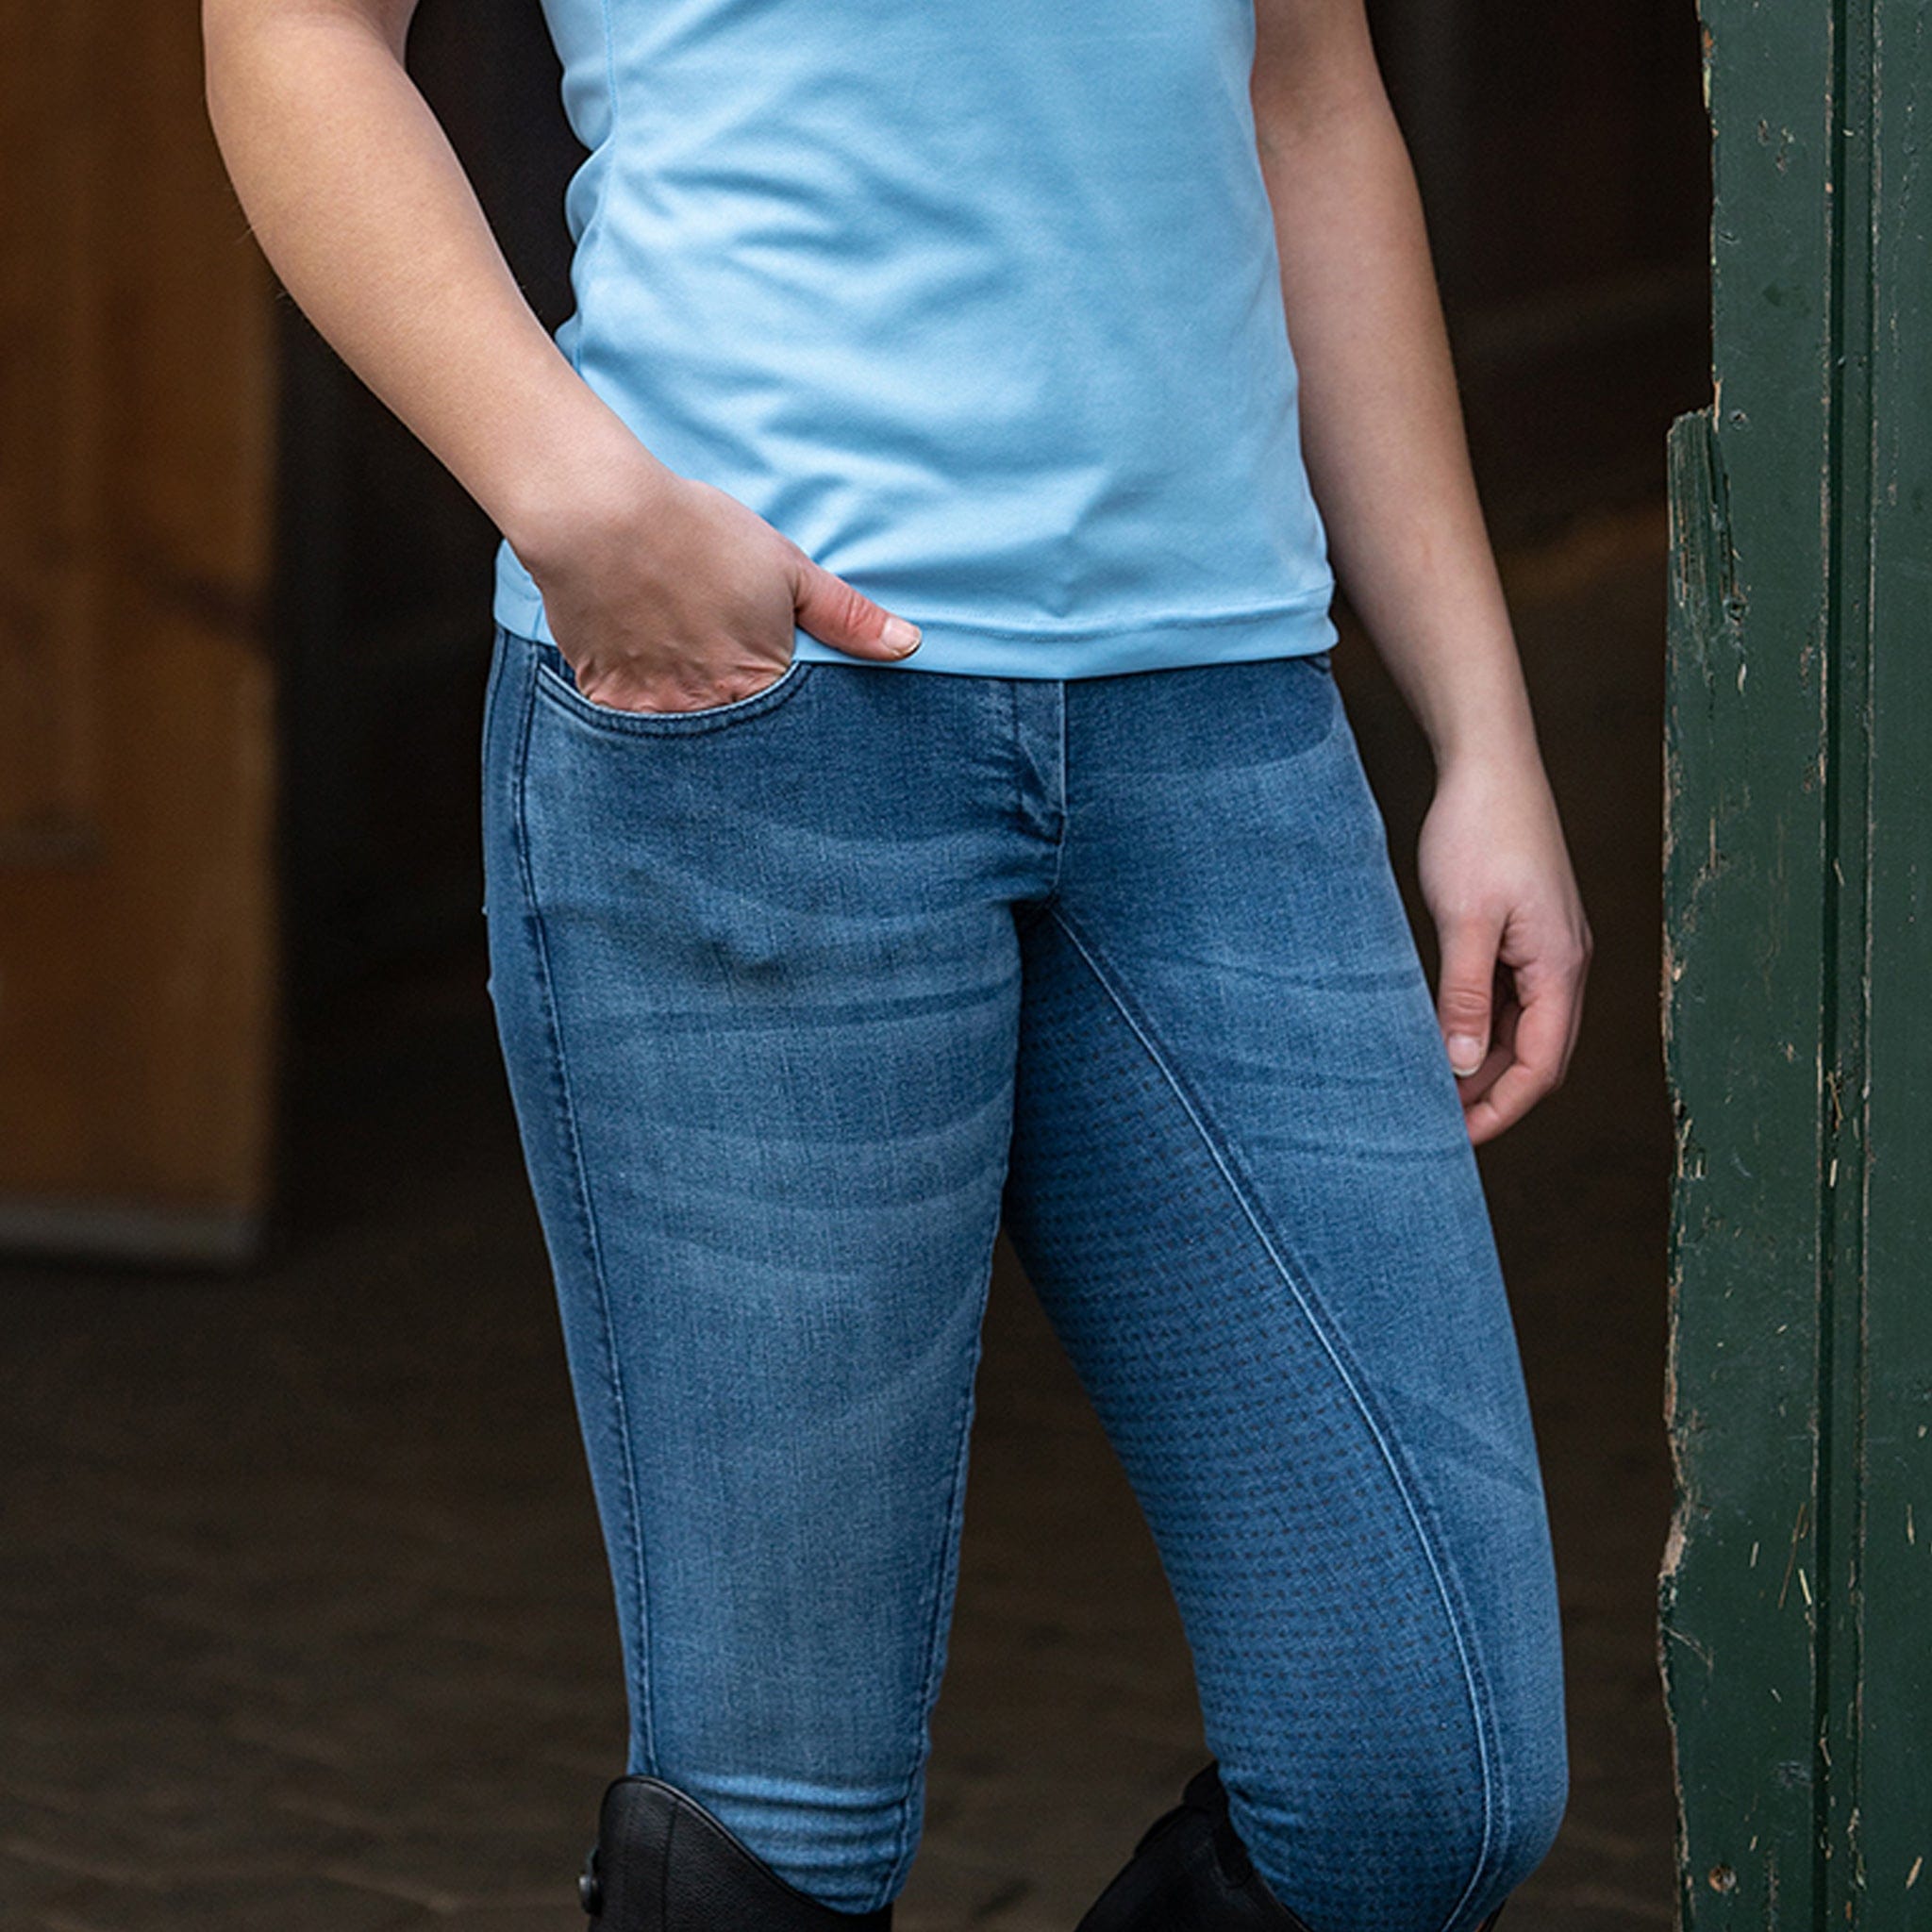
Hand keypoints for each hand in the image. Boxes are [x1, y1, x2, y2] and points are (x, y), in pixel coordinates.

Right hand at [520, 457, 919, 712]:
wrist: (599, 517)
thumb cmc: (697, 534)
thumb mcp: (787, 568)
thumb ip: (847, 616)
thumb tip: (909, 645)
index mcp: (759, 684)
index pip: (792, 736)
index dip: (794, 733)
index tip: (792, 730)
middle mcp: (708, 711)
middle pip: (738, 754)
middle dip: (745, 749)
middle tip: (742, 726)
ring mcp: (654, 713)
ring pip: (685, 748)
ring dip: (695, 736)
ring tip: (693, 709)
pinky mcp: (607, 702)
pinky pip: (630, 736)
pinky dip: (642, 725)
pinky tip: (650, 699)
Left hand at [1416, 750, 1591, 1144]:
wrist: (1489, 762)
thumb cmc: (1479, 831)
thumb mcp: (1464, 919)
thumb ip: (1465, 993)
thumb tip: (1460, 1061)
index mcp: (1560, 966)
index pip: (1539, 1065)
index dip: (1500, 1109)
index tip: (1456, 1139)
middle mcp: (1565, 963)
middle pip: (1537, 1055)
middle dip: (1493, 1095)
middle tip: (1437, 1125)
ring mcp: (1548, 947)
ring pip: (1523, 1027)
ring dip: (1484, 1061)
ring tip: (1432, 1088)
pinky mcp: (1526, 930)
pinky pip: (1510, 996)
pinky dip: (1481, 1024)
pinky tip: (1441, 1033)